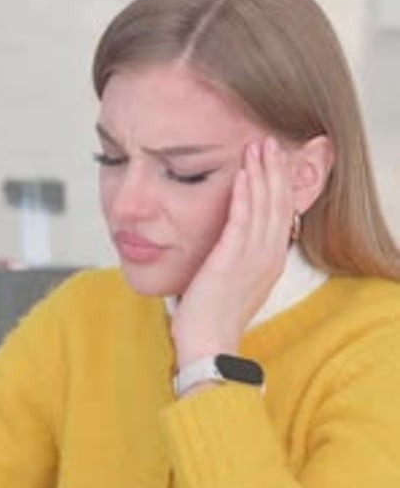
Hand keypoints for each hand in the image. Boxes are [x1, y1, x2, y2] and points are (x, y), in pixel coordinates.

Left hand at [171, 137, 293, 368]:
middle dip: (274, 170)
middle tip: (269, 142)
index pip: (281, 214)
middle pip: (278, 204)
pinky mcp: (230, 260)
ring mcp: (251, 259)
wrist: (208, 345)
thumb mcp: (235, 284)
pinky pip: (241, 220)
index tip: (273, 161)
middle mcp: (267, 258)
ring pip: (262, 207)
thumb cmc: (214, 319)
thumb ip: (239, 260)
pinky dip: (243, 195)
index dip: (279, 184)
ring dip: (260, 174)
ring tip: (257, 147)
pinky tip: (242, 173)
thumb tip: (232, 245)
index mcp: (270, 263)